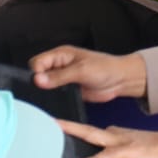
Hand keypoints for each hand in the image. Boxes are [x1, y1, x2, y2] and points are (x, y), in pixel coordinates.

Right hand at [31, 46, 146, 102]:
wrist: (120, 80)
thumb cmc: (104, 68)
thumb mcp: (80, 70)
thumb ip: (59, 76)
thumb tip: (37, 80)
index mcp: (61, 54)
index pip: (38, 62)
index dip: (36, 72)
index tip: (38, 83)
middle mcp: (60, 65)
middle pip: (39, 73)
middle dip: (39, 82)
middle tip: (44, 91)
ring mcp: (64, 78)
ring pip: (46, 85)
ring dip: (46, 91)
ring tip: (49, 97)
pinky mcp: (69, 90)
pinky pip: (56, 94)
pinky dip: (54, 98)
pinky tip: (54, 103)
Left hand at [58, 120, 157, 157]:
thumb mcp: (134, 150)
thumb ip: (118, 151)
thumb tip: (105, 157)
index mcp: (116, 135)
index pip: (89, 132)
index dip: (72, 130)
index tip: (54, 129)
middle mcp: (115, 135)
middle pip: (85, 129)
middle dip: (65, 126)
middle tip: (47, 122)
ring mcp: (122, 142)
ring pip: (92, 136)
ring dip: (73, 132)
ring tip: (55, 131)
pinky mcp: (129, 152)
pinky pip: (108, 156)